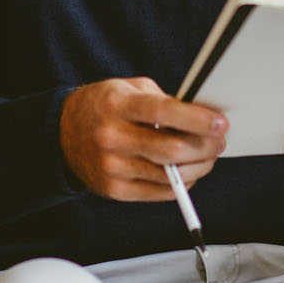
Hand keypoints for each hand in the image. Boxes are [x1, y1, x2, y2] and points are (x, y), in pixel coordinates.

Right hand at [59, 77, 225, 200]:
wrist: (63, 133)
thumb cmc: (104, 106)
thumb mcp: (128, 89)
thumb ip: (162, 100)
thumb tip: (201, 116)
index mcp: (117, 106)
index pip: (163, 112)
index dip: (197, 119)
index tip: (220, 123)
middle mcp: (112, 137)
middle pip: (171, 151)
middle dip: (205, 147)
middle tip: (219, 140)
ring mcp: (112, 167)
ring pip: (170, 176)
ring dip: (199, 167)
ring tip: (208, 156)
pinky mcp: (114, 190)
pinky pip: (159, 192)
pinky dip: (182, 184)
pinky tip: (189, 171)